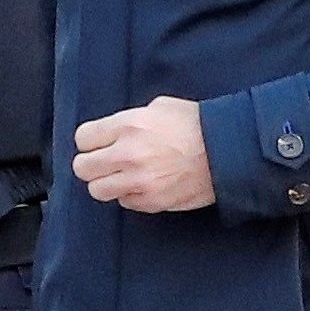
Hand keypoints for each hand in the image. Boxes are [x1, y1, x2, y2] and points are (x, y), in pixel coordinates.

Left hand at [69, 97, 214, 212]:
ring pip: (97, 190)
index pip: (83, 138)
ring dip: (106, 183)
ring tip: (121, 176)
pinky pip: (124, 202)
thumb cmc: (197, 125)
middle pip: (83, 167)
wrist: (227, 152)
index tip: (97, 143)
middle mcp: (128, 154)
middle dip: (91, 164)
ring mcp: (139, 181)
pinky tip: (143, 184)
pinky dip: (129, 195)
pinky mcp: (151, 201)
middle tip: (104, 162)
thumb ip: (130, 120)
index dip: (90, 140)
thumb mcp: (159, 108)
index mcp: (128, 125)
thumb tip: (113, 133)